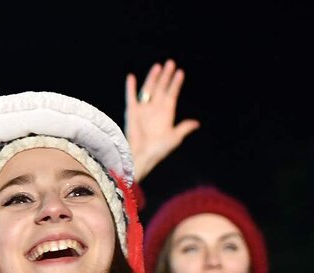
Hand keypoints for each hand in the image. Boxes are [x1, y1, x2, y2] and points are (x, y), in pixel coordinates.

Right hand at [124, 59, 200, 180]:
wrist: (141, 155)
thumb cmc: (158, 149)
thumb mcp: (174, 138)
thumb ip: (183, 128)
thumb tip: (196, 123)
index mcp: (166, 113)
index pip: (171, 93)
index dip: (176, 83)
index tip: (180, 72)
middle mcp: (155, 108)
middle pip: (161, 88)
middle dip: (166, 76)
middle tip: (170, 63)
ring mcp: (143, 109)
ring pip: (148, 89)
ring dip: (153, 78)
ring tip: (158, 66)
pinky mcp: (132, 112)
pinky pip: (131, 97)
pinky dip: (130, 88)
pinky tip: (131, 77)